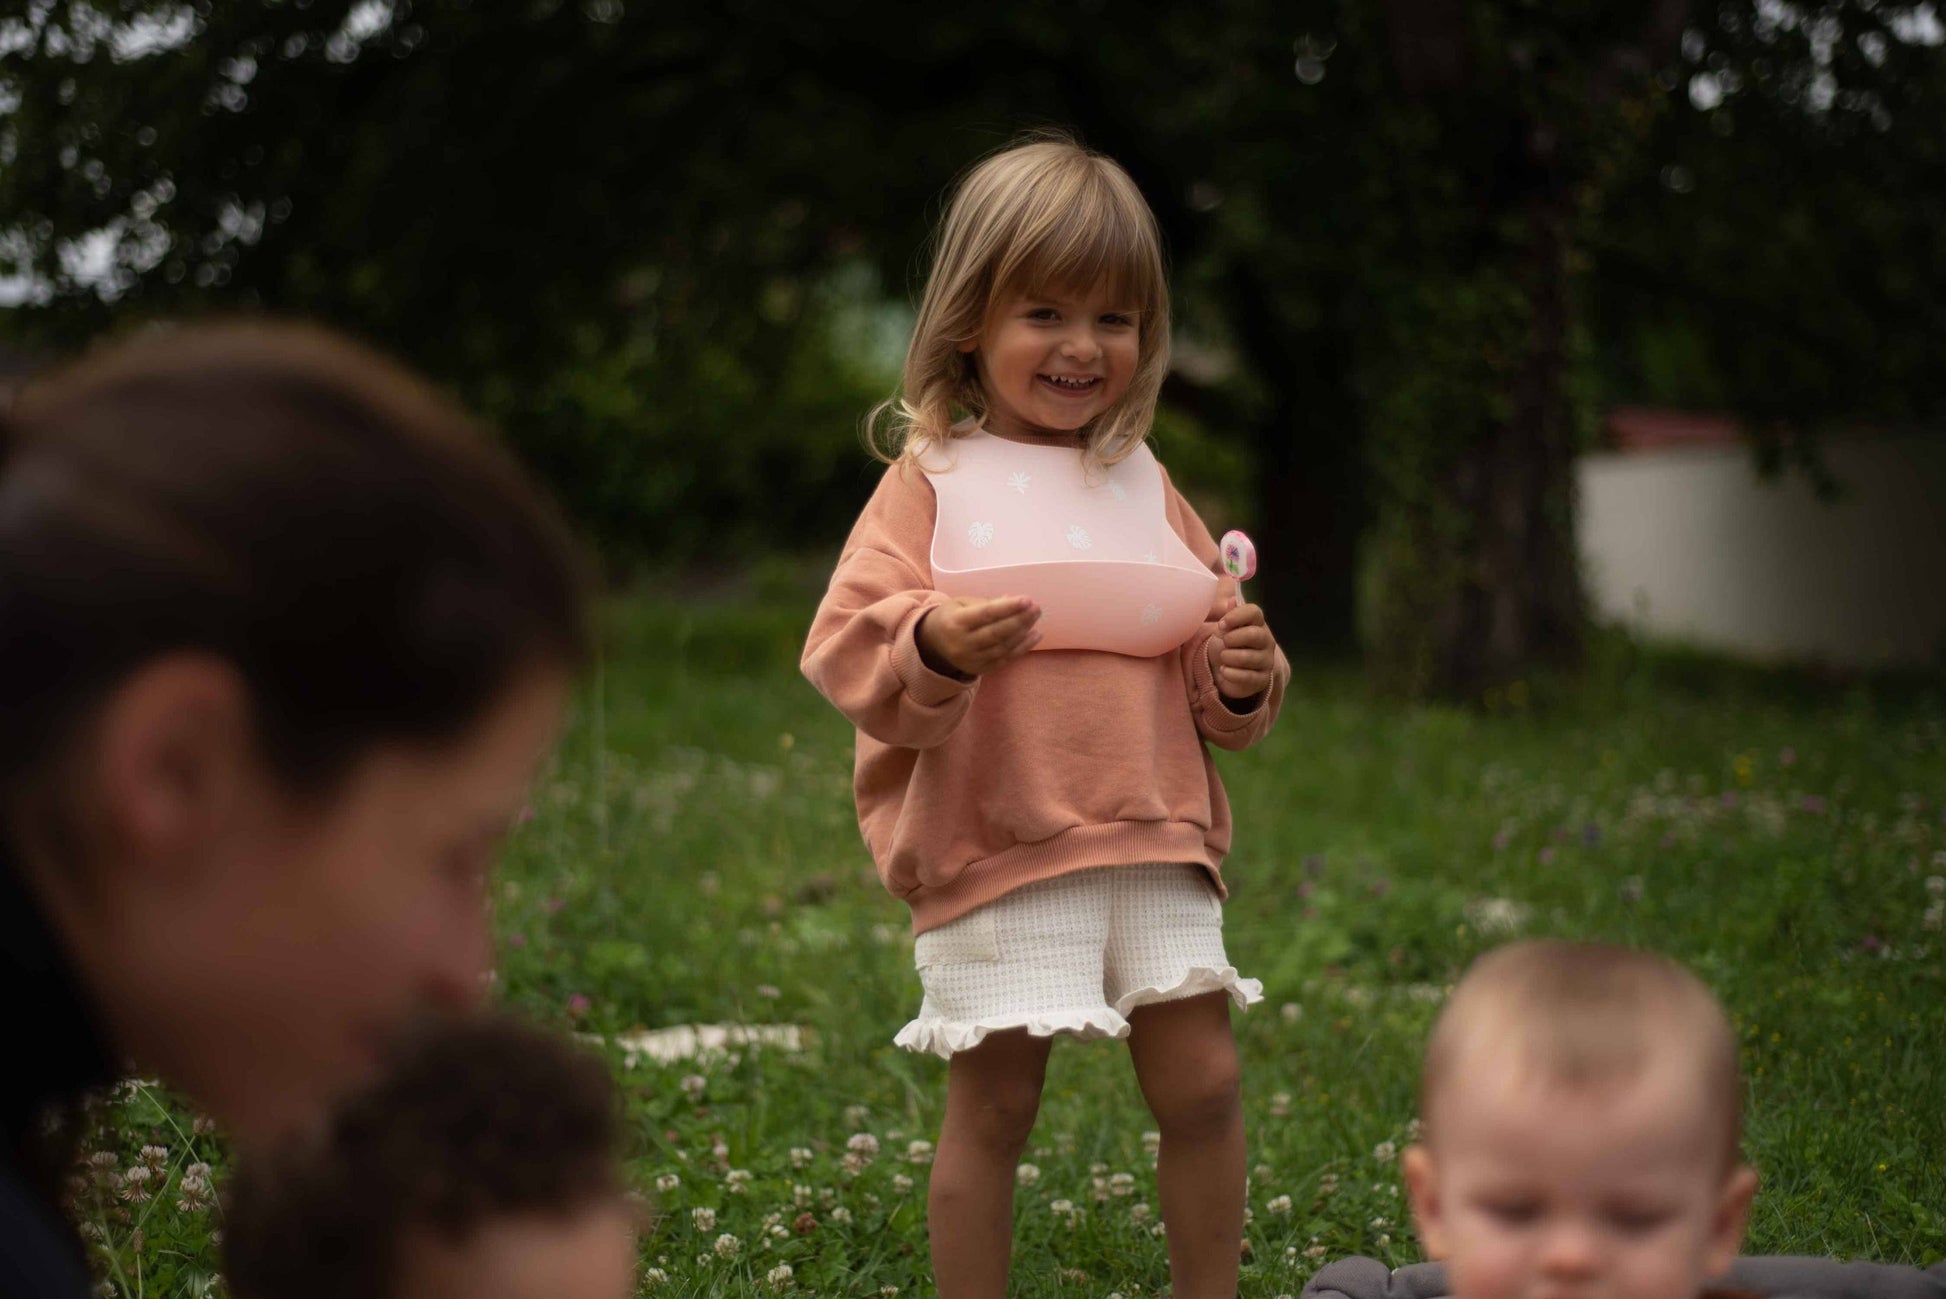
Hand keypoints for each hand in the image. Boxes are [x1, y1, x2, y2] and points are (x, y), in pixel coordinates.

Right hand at [916, 596, 1042, 677]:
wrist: (932, 644)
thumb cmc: (951, 617)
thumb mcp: (962, 603)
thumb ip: (988, 603)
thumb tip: (1014, 601)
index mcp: (955, 622)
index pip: (986, 614)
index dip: (1008, 607)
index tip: (1027, 599)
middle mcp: (962, 644)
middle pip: (996, 633)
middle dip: (1019, 620)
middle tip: (1036, 608)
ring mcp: (971, 660)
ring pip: (1003, 647)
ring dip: (1023, 634)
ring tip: (1035, 619)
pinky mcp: (980, 670)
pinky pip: (1005, 659)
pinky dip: (1022, 648)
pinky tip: (1034, 636)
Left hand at [1206, 580, 1276, 700]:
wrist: (1233, 671)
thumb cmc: (1230, 645)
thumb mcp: (1227, 628)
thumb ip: (1229, 615)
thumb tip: (1232, 600)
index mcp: (1258, 623)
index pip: (1254, 611)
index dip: (1236, 616)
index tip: (1221, 624)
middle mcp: (1266, 640)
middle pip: (1254, 634)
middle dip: (1232, 638)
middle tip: (1223, 643)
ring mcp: (1266, 660)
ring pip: (1248, 657)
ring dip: (1228, 657)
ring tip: (1223, 657)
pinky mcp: (1262, 679)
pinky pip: (1247, 677)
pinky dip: (1230, 673)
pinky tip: (1224, 670)